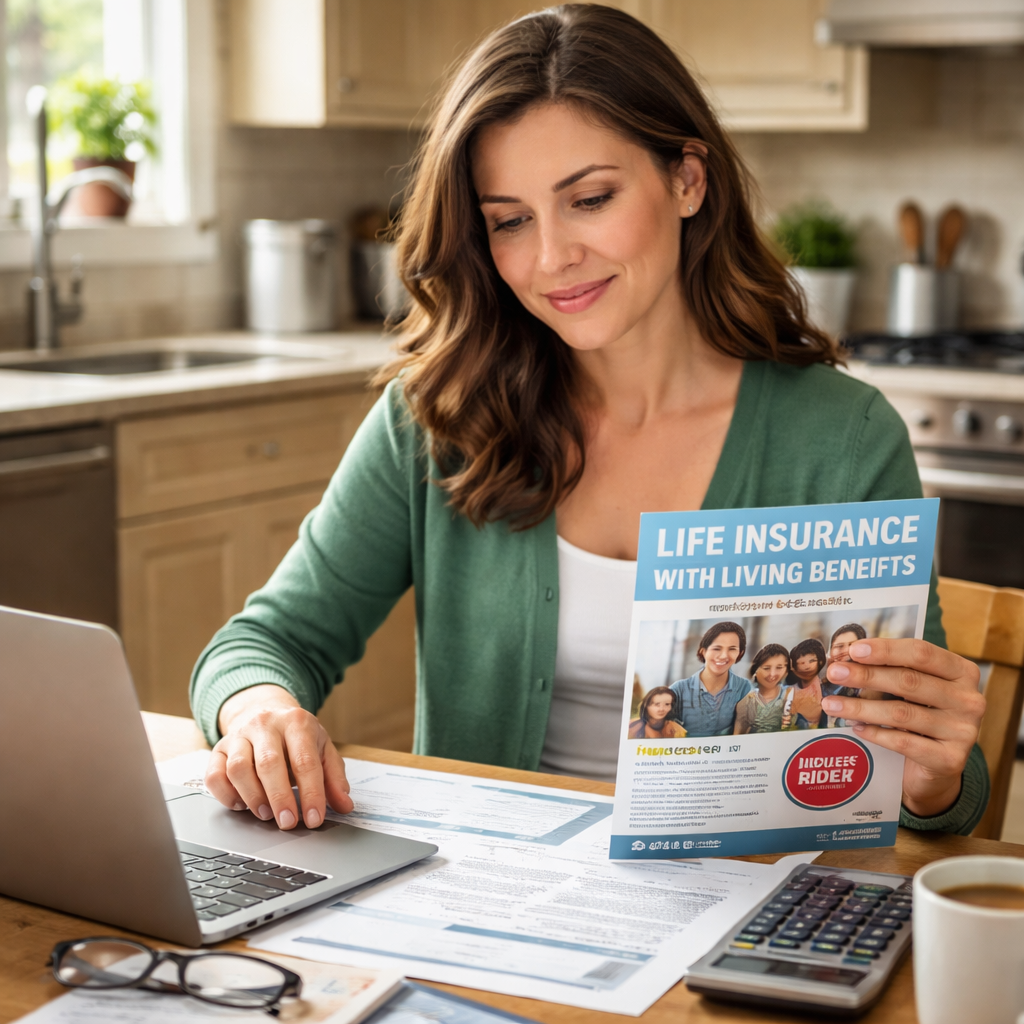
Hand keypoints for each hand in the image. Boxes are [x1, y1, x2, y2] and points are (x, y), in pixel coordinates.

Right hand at [205, 684, 353, 829]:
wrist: (265, 710)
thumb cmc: (297, 737)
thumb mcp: (322, 748)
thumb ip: (334, 777)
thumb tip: (345, 805)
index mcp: (296, 722)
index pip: (305, 761)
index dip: (311, 793)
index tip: (315, 819)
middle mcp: (265, 724)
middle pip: (269, 763)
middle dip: (280, 798)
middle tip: (288, 823)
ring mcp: (238, 735)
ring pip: (238, 768)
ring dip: (252, 797)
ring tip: (266, 815)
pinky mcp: (218, 748)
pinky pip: (214, 774)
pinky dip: (226, 795)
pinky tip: (241, 805)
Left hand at [820, 639, 984, 817]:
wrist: (937, 768)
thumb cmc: (921, 716)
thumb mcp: (914, 688)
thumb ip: (893, 670)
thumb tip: (848, 658)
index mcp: (962, 672)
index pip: (922, 653)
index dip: (886, 649)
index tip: (853, 650)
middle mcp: (969, 699)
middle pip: (909, 681)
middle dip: (866, 676)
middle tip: (835, 673)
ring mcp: (963, 731)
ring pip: (902, 714)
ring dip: (861, 707)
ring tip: (832, 704)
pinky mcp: (951, 760)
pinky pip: (904, 743)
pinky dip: (876, 734)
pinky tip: (856, 728)